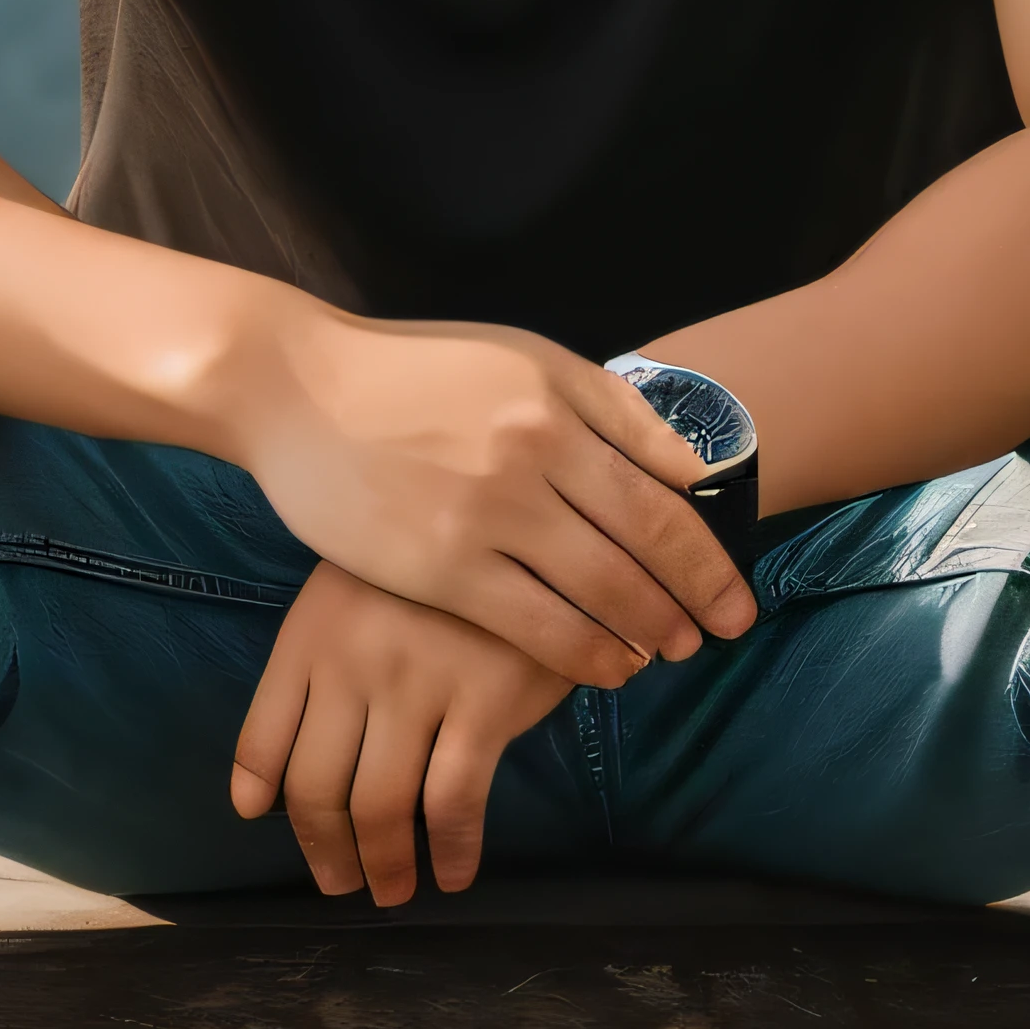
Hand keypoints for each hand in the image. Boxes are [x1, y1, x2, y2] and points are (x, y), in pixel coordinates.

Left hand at [232, 561, 578, 903]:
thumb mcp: (355, 592)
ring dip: (384, 865)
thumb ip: (309, 672)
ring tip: (392, 890)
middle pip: (317, 788)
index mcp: (311, 633)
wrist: (535, 528)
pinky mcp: (483, 704)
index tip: (273, 825)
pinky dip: (450, 852)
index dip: (264, 795)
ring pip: (380, 807)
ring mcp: (417, 684)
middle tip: (340, 883)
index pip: (263, 738)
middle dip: (326, 851)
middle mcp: (353, 662)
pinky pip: (453, 803)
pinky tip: (452, 874)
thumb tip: (256, 797)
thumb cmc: (438, 567)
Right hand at [236, 316, 753, 686]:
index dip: (708, 553)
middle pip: (644, 546)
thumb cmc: (413, 371)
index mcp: (557, 402)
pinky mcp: (440, 565)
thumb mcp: (520, 360)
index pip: (663, 492)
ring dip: (647, 633)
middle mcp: (533, 455)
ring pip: (600, 591)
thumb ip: (607, 408)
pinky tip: (607, 667)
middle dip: (695, 601)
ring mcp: (487, 513)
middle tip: (724, 636)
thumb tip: (687, 467)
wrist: (296, 387)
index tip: (733, 592)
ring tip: (668, 656)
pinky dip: (585, 654)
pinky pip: (537, 625)